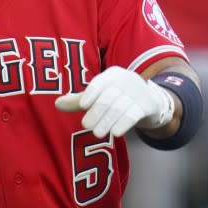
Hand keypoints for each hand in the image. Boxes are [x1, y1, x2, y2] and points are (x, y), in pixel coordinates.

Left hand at [55, 66, 173, 137]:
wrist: (151, 101)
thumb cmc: (118, 97)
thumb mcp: (101, 95)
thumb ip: (79, 100)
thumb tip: (57, 104)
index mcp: (113, 74)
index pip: (101, 82)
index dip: (91, 92)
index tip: (82, 105)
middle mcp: (126, 80)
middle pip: (109, 96)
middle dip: (97, 111)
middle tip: (86, 125)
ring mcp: (139, 92)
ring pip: (120, 107)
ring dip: (108, 121)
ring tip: (97, 133)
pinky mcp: (148, 105)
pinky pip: (134, 114)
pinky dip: (124, 123)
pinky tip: (115, 133)